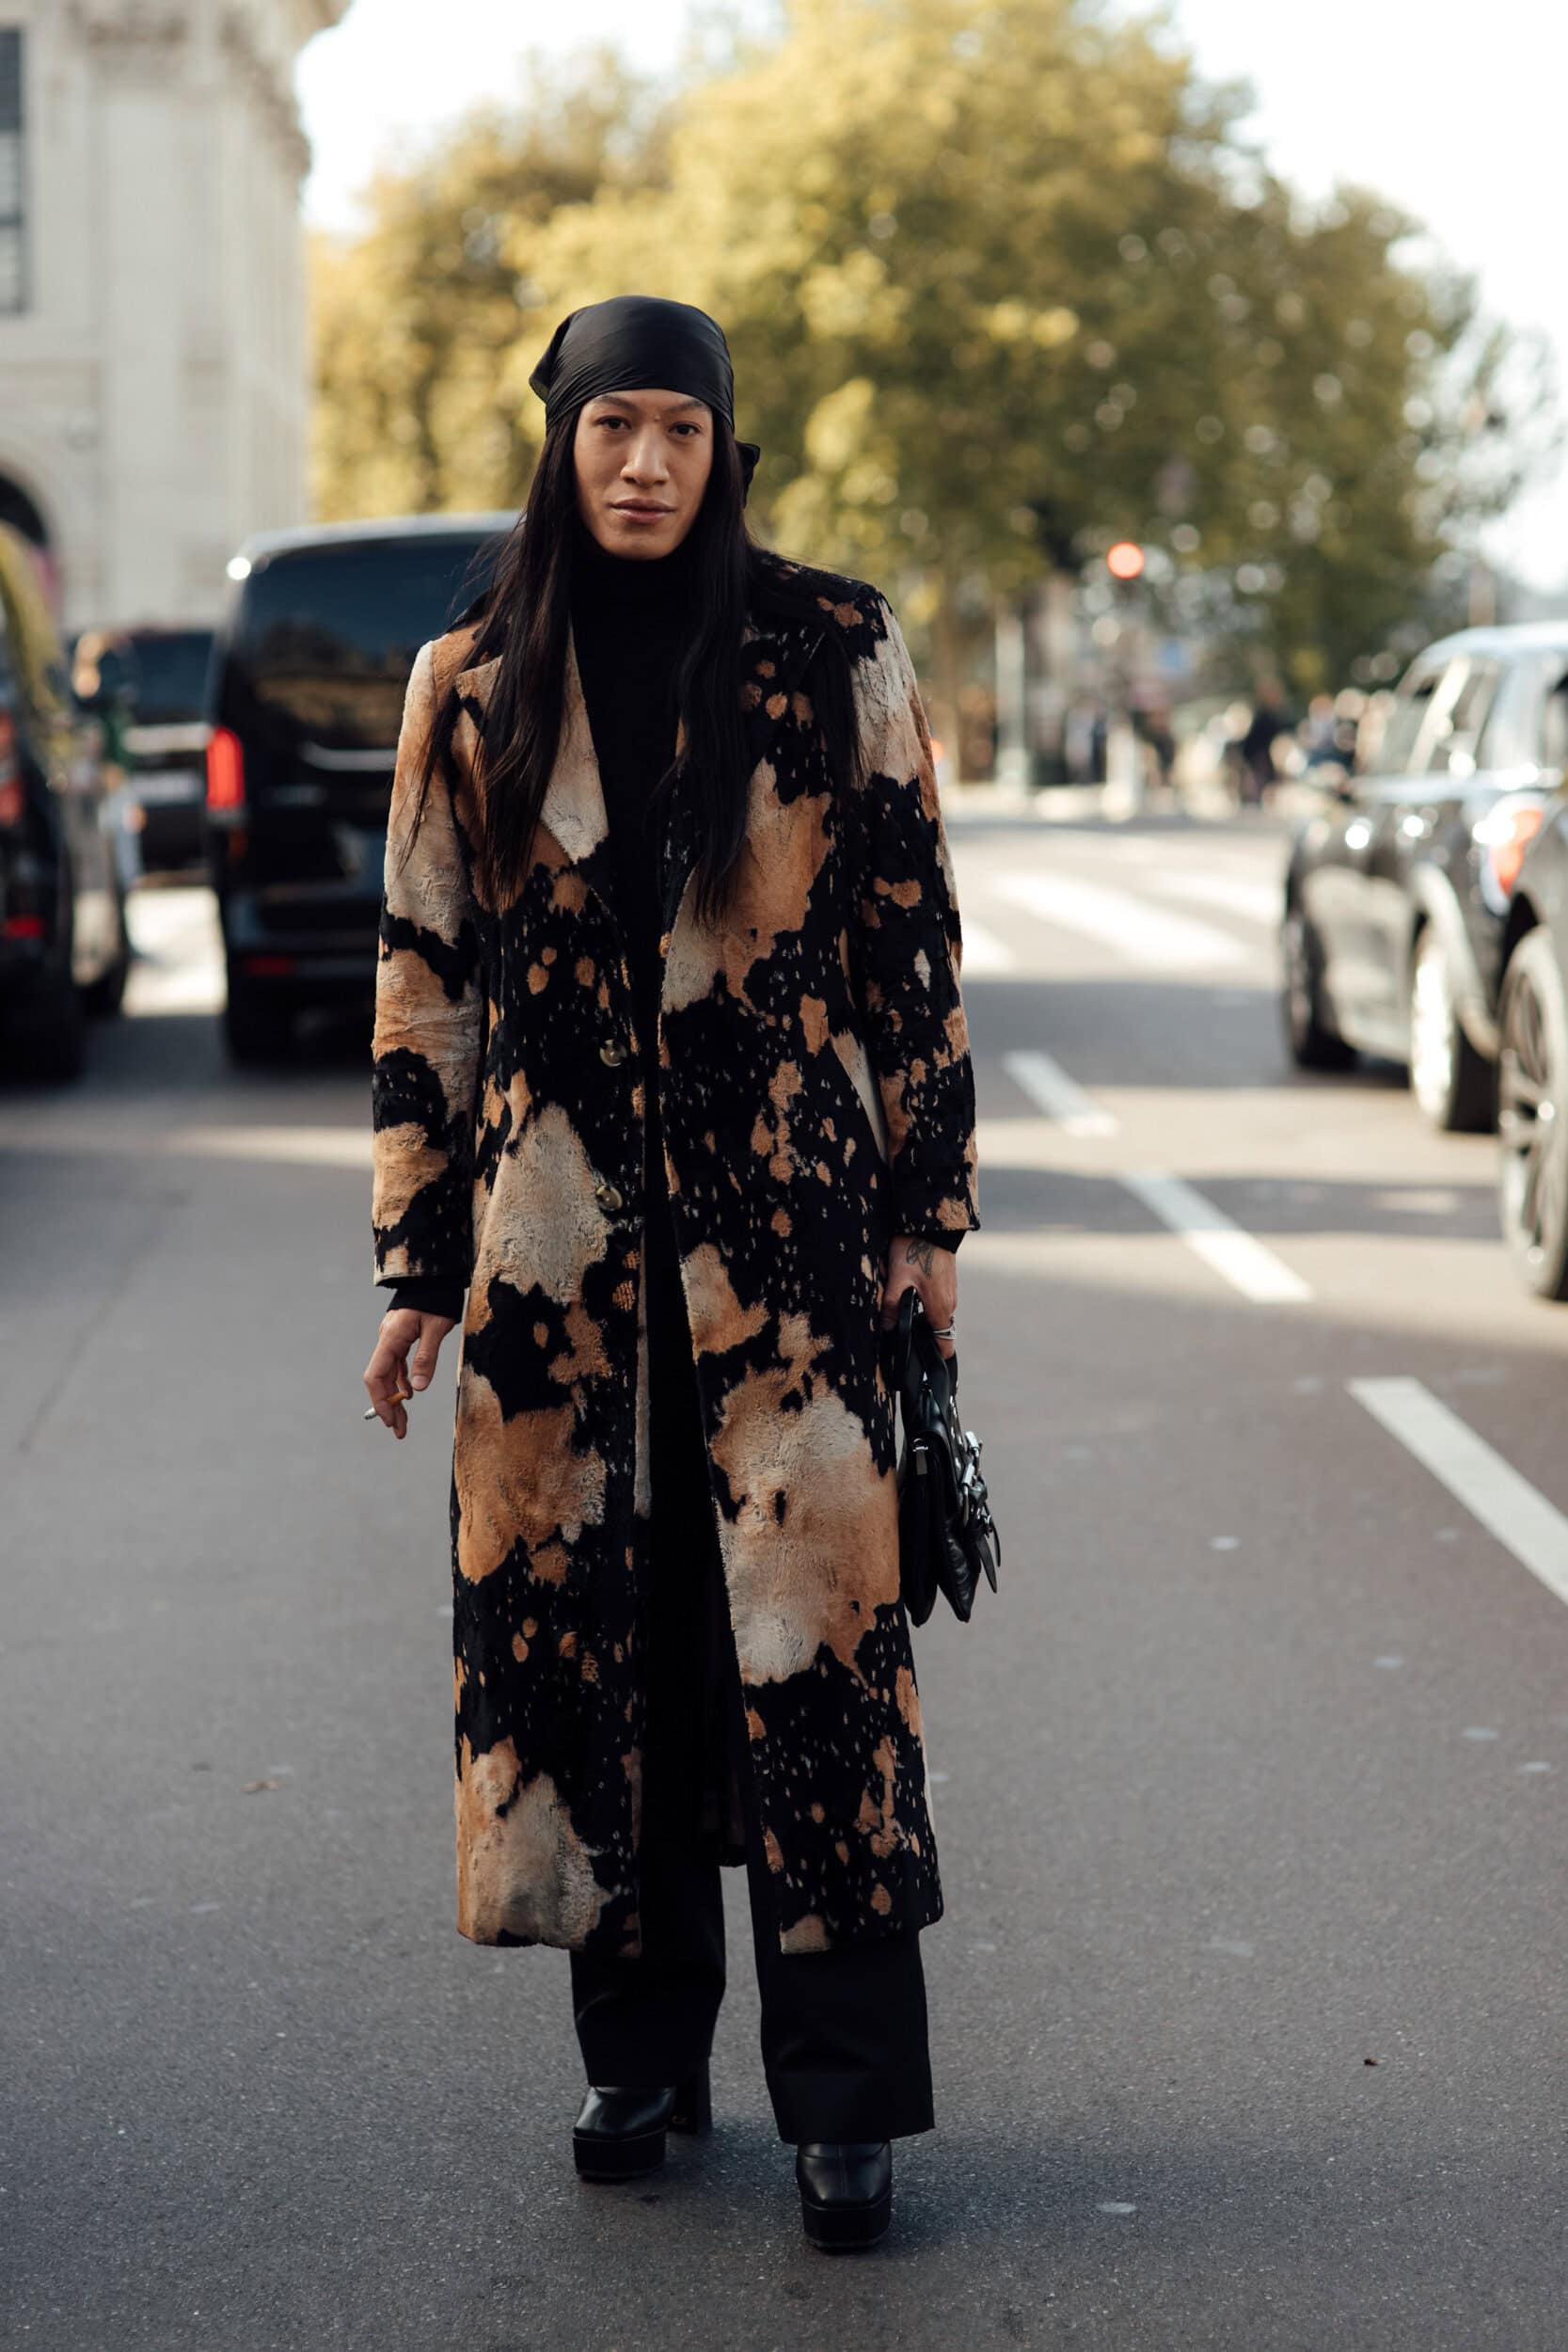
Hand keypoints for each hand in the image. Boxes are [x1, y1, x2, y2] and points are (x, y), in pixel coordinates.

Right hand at [362, 1308, 456, 1438]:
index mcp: (391, 1338)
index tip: (390, 1421)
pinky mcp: (400, 1337)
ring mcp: (392, 1338)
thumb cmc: (437, 1298)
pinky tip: (409, 1394)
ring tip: (403, 1421)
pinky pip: (396, 1365)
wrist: (435, 1274)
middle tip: (399, 1431)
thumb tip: (417, 1388)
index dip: (380, 1401)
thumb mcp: (436, 1328)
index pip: (376, 1376)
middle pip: (380, 1380)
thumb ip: (426, 1357)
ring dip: (394, 1398)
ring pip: (388, 1374)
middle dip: (388, 1407)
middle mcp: (386, 1339)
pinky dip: (401, 1382)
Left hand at [879, 1234, 957, 1359]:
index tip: (919, 1361)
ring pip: (933, 1313)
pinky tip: (906, 1285)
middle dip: (917, 1330)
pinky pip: (934, 1299)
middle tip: (897, 1323)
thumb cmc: (914, 1250)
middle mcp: (949, 1303)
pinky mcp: (946, 1281)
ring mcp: (950, 1291)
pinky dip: (921, 1298)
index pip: (945, 1345)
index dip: (933, 1357)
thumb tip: (885, 1328)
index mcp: (940, 1309)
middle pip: (935, 1330)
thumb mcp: (895, 1279)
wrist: (929, 1223)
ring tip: (899, 1296)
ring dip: (917, 1311)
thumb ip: (890, 1307)